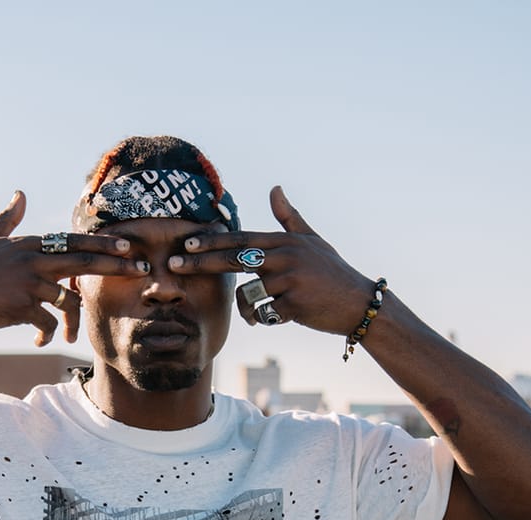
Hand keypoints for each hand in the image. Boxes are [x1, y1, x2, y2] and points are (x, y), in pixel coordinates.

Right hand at [0, 191, 146, 346]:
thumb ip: (7, 218)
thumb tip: (20, 194)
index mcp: (28, 243)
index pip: (73, 240)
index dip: (103, 242)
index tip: (129, 245)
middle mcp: (32, 260)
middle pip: (84, 261)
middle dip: (117, 265)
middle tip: (142, 270)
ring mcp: (27, 284)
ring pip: (69, 299)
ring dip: (74, 319)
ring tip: (69, 333)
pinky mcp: (20, 308)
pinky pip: (50, 323)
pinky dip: (49, 334)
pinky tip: (40, 341)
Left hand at [168, 186, 372, 335]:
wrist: (357, 303)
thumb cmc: (331, 272)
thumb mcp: (312, 241)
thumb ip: (289, 218)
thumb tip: (275, 189)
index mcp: (284, 241)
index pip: (240, 239)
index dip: (211, 242)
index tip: (185, 244)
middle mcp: (284, 256)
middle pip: (233, 259)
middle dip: (200, 262)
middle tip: (172, 265)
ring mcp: (288, 280)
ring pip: (247, 295)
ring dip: (247, 309)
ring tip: (258, 313)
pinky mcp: (292, 304)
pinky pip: (262, 315)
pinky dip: (264, 320)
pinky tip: (280, 318)